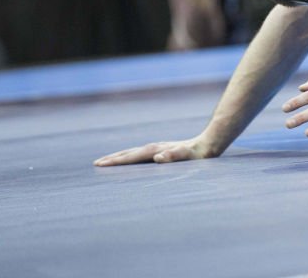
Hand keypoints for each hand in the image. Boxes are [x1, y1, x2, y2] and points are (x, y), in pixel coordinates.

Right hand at [93, 135, 219, 166]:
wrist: (211, 142)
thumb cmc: (200, 153)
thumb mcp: (188, 156)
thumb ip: (174, 156)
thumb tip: (158, 157)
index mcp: (157, 150)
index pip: (132, 157)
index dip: (116, 161)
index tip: (100, 164)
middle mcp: (156, 147)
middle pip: (130, 153)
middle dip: (113, 158)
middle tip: (96, 163)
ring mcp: (159, 148)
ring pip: (135, 152)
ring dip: (121, 156)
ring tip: (108, 161)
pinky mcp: (164, 150)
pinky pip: (142, 155)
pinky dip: (132, 157)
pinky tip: (132, 160)